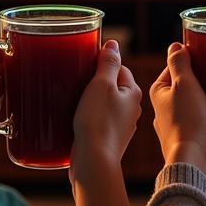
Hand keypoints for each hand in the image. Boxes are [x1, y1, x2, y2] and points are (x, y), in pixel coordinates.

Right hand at [71, 40, 142, 182]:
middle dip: (95, 82)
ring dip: (90, 100)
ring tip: (73, 98)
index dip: (102, 63)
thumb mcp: (101, 85)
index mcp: (132, 93)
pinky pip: (98, 121)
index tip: (86, 63)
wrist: (94, 161)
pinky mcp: (107, 139)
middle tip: (76, 80)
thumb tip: (114, 44)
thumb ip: (108, 63)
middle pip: (111, 86)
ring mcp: (120, 126)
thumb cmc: (98, 121)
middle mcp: (131, 110)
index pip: (120, 68)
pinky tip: (74, 118)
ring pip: (104, 104)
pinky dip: (87, 117)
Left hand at [149, 42, 205, 181]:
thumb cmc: (186, 121)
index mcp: (158, 92)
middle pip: (185, 85)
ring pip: (194, 103)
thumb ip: (179, 63)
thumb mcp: (184, 84)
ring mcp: (176, 122)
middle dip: (202, 80)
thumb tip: (175, 46)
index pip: (174, 67)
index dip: (191, 61)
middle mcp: (163, 107)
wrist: (192, 159)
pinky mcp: (189, 136)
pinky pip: (201, 119)